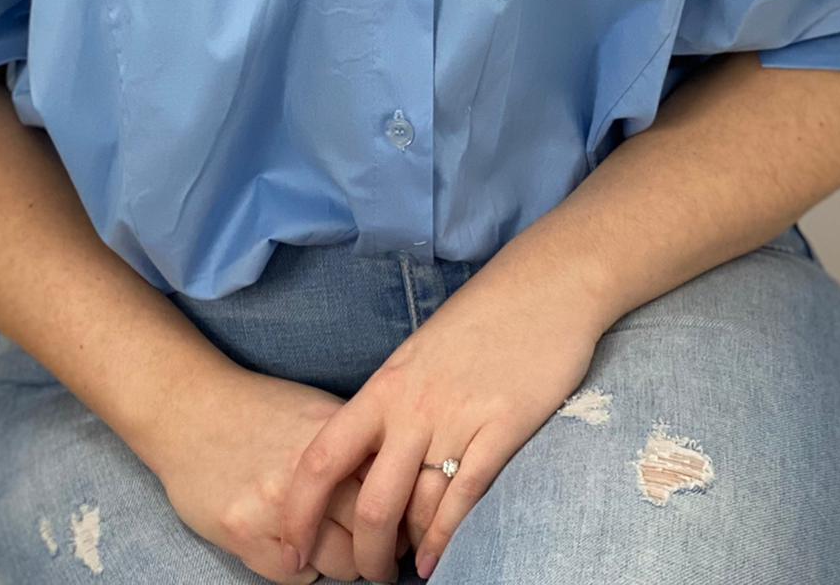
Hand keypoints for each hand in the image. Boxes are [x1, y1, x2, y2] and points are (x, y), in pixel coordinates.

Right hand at [152, 366, 413, 580]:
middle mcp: (306, 471)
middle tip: (380, 549)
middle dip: (381, 547)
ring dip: (346, 564)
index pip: (390, 489)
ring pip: (340, 565)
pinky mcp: (243, 534)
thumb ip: (354, 444)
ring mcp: (273, 505)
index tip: (404, 519)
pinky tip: (301, 549)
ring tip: (342, 552)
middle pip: (372, 534)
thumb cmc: (257, 408)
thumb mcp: (315, 408)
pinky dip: (306, 570)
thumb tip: (399, 484)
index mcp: (331, 434)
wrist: (188, 407)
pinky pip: (296, 577)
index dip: (403, 510)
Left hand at [277, 256, 605, 581]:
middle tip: (365, 574)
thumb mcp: (420, 354)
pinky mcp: (502, 429)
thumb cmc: (482, 317)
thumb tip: (373, 455)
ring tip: (402, 569)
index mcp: (385, 386)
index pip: (322, 457)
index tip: (294, 545)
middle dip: (362, 554)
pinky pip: (465, 499)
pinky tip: (436, 560)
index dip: (301, 510)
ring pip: (416, 509)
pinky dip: (446, 539)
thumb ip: (395, 402)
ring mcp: (457, 419)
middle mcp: (412, 407)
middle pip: (369, 502)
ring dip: (406, 550)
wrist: (545, 284)